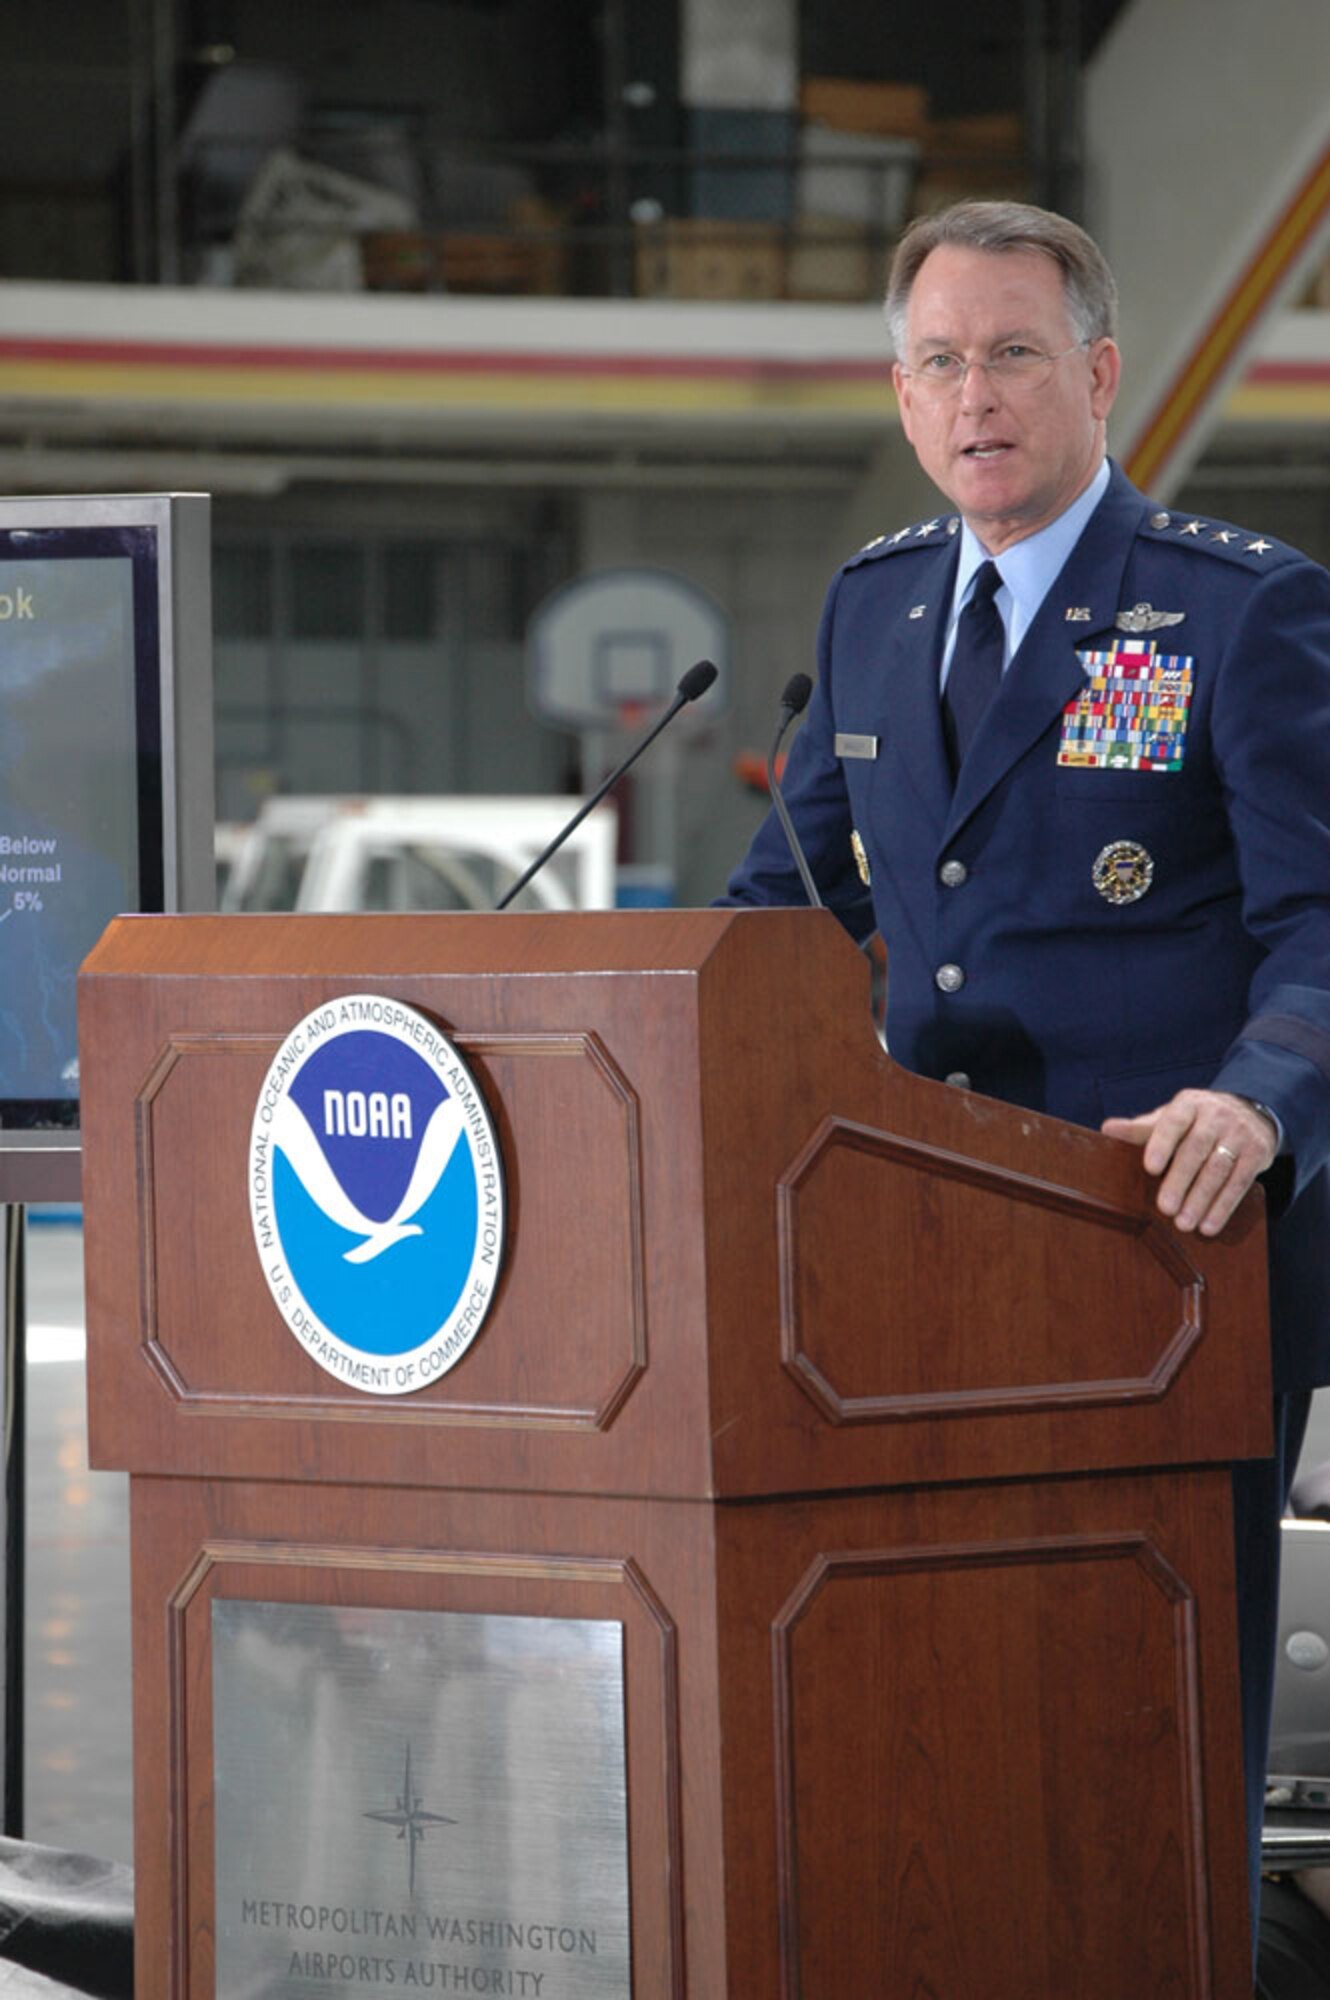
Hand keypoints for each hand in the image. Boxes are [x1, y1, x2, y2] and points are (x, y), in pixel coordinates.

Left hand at [1100, 1089, 1277, 1235]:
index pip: (1174, 1121)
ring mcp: (1240, 1133)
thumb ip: (1141, 1129)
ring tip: (1184, 1223)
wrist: (1248, 1111)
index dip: (1162, 1144)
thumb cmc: (1195, 1121)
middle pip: (1196, 1149)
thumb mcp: (1170, 1119)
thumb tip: (1107, 1129)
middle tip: (1165, 1208)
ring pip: (1219, 1168)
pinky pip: (1240, 1182)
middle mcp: (1216, 1115)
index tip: (1150, 1168)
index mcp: (1189, 1104)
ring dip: (1201, 1199)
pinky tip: (1209, 1225)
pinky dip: (1224, 1207)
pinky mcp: (1257, 1153)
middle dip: (1180, 1181)